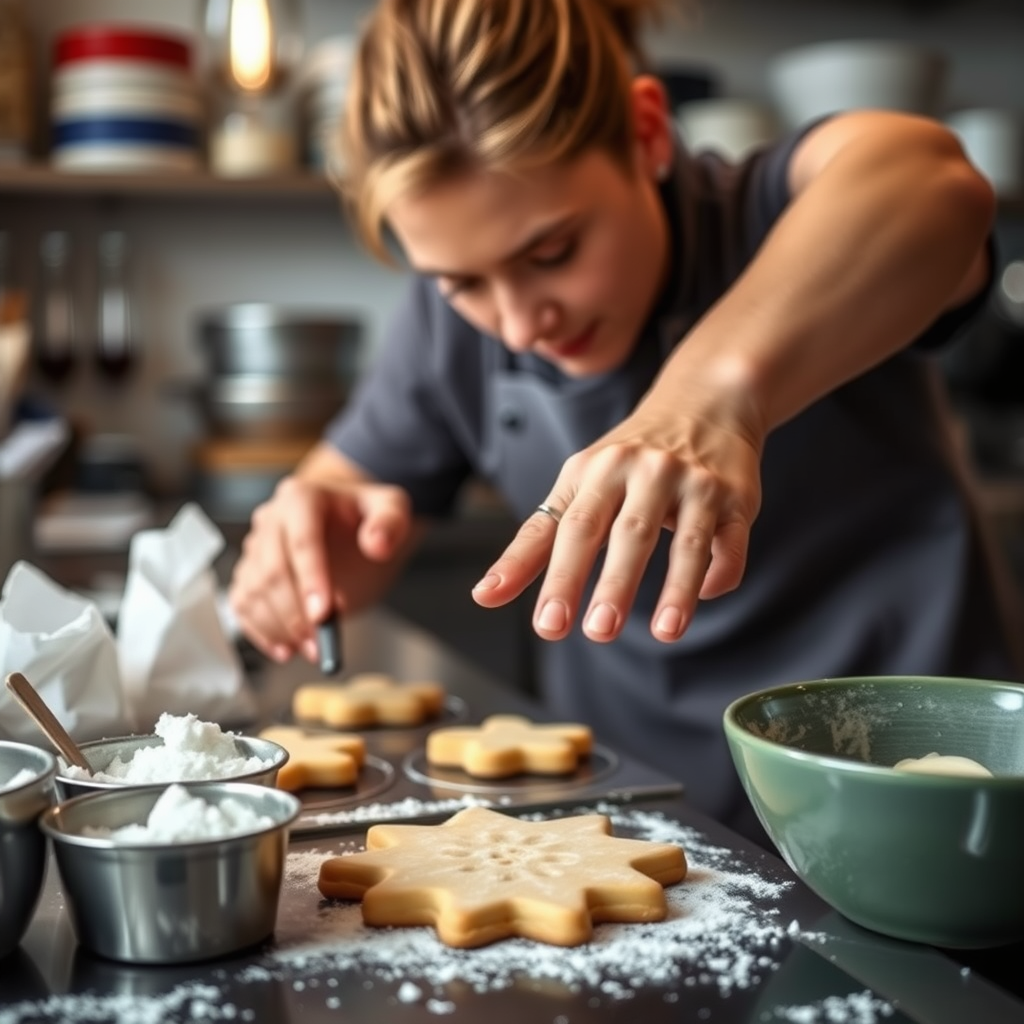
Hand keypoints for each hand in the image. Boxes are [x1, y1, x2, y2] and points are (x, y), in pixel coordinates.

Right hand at [228, 474, 412, 662]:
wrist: (344, 517)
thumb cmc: (363, 513)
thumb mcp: (391, 507)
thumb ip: (390, 522)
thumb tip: (378, 545)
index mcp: (302, 497)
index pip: (301, 540)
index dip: (311, 579)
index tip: (324, 613)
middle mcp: (271, 519)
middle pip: (271, 570)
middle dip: (294, 613)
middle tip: (320, 642)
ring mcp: (256, 547)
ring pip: (252, 591)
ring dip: (278, 628)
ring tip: (311, 648)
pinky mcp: (249, 573)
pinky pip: (242, 604)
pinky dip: (259, 631)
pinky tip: (284, 648)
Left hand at [471, 385, 762, 643]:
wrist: (704, 402)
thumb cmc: (629, 459)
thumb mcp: (577, 486)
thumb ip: (534, 543)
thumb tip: (485, 595)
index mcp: (597, 470)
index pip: (568, 527)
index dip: (554, 576)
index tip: (545, 624)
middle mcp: (645, 471)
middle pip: (625, 532)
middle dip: (611, 584)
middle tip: (596, 632)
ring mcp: (693, 483)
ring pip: (686, 541)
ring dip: (674, 589)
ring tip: (664, 633)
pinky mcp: (735, 497)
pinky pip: (729, 542)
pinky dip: (719, 574)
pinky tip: (701, 600)